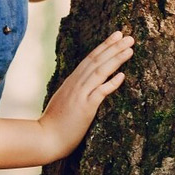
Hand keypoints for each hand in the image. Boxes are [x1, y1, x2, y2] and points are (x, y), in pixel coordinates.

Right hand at [37, 31, 134, 159]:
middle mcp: (76, 84)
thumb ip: (76, 91)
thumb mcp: (65, 101)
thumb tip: (89, 85)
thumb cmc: (55, 123)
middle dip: (113, 47)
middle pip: (97, 60)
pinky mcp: (85, 108)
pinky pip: (100, 92)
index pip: (90, 59)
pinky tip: (122, 75)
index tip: (117, 36)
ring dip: (116, 59)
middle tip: (128, 36)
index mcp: (72, 81)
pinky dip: (111, 83)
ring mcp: (80, 95)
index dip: (105, 46)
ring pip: (100, 71)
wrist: (45, 138)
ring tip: (130, 49)